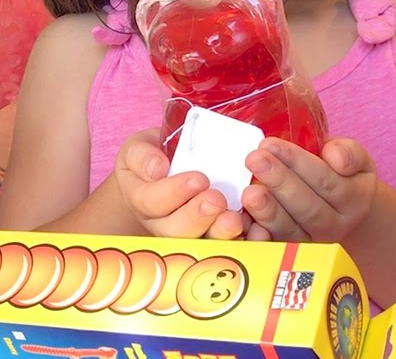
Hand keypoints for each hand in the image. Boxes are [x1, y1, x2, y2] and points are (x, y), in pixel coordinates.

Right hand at [114, 128, 246, 238]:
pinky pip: (229, 246)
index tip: (198, 178)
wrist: (164, 173)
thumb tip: (156, 168)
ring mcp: (190, 234)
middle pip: (176, 231)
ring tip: (235, 219)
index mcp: (142, 201)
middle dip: (197, 217)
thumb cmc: (151, 159)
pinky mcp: (215, 237)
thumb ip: (141, 156)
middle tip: (216, 199)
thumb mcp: (138, 149)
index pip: (152, 202)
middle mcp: (163, 225)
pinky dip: (245, 241)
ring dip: (220, 234)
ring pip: (202, 244)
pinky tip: (257, 231)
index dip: (175, 193)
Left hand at [242, 138, 377, 242]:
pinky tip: (241, 218)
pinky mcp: (287, 253)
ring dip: (266, 211)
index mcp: (354, 200)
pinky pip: (271, 246)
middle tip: (254, 159)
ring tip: (249, 192)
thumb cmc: (338, 175)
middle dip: (279, 181)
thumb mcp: (354, 160)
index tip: (270, 144)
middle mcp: (334, 226)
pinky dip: (255, 235)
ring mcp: (310, 242)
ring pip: (289, 230)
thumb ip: (349, 154)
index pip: (325, 181)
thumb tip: (335, 156)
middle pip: (307, 208)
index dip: (297, 163)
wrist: (338, 210)